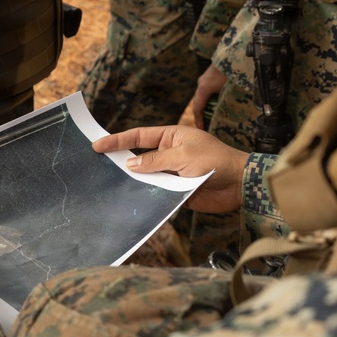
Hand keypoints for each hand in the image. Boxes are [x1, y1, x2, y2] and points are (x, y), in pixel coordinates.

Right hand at [93, 126, 248, 213]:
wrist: (240, 185)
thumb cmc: (215, 161)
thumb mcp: (183, 156)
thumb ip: (155, 160)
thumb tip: (130, 164)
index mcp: (170, 137)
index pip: (138, 137)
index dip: (117, 140)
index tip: (97, 145)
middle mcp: (168, 154)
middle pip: (138, 157)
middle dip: (119, 161)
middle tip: (96, 165)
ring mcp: (171, 173)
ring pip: (145, 177)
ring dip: (132, 181)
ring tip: (108, 185)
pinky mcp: (175, 191)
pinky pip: (156, 193)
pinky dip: (145, 196)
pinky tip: (131, 199)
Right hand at [191, 64, 228, 128]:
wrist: (233, 54)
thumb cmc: (232, 71)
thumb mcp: (230, 90)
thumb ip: (228, 102)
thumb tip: (231, 115)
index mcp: (204, 89)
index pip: (197, 109)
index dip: (199, 120)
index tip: (202, 128)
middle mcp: (201, 84)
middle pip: (198, 102)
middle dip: (202, 114)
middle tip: (207, 123)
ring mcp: (204, 79)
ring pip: (202, 95)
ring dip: (206, 105)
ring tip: (213, 113)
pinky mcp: (209, 75)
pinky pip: (206, 90)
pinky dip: (209, 97)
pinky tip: (217, 100)